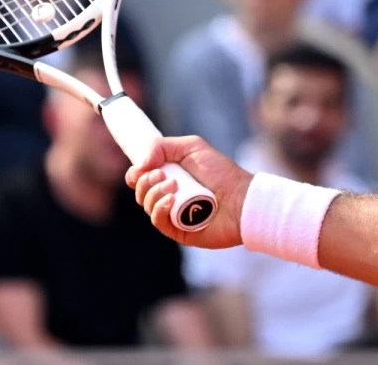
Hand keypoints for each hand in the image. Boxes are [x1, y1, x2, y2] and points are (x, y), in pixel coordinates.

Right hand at [126, 136, 253, 249]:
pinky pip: (157, 220)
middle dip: (146, 181)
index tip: (141, 168)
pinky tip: (171, 200)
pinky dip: (159, 208)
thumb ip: (162, 147)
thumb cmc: (220, 172)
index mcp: (170, 175)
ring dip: (154, 192)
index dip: (135, 173)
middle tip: (162, 174)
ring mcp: (172, 213)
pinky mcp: (177, 230)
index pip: (141, 177)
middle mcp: (168, 194)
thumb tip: (139, 164)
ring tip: (174, 185)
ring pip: (146, 204)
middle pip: (140, 190)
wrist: (241, 199)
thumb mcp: (192, 147)